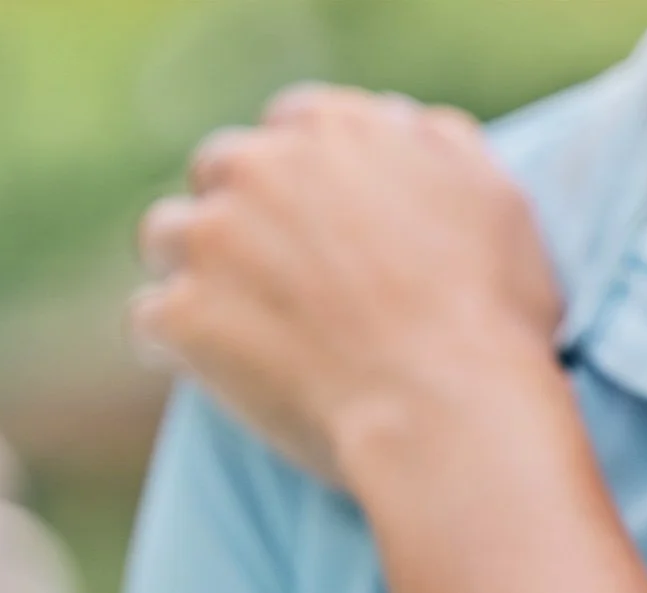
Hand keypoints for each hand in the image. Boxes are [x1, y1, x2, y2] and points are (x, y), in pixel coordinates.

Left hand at [130, 84, 561, 481]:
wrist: (450, 411)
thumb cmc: (489, 315)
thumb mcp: (494, 199)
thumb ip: (437, 145)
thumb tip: (404, 127)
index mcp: (332, 128)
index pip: (289, 131)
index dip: (302, 183)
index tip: (319, 230)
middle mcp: (260, 166)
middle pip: (219, 172)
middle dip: (239, 217)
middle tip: (275, 279)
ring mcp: (212, 239)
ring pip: (167, 237)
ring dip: (194, 272)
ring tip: (236, 324)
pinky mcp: (182, 314)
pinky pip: (152, 321)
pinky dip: (178, 346)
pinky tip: (221, 373)